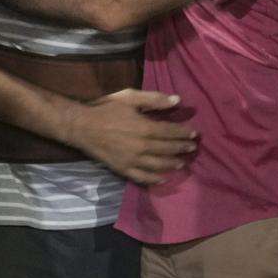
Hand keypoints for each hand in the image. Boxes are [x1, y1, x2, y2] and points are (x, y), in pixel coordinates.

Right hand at [63, 89, 197, 184]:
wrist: (82, 126)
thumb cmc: (106, 108)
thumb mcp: (129, 97)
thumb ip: (154, 99)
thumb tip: (177, 100)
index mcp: (145, 128)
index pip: (170, 132)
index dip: (184, 133)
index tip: (195, 134)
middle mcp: (142, 147)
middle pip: (167, 149)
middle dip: (182, 148)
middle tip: (193, 148)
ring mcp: (132, 160)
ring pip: (158, 165)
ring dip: (172, 164)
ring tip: (182, 163)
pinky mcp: (123, 169)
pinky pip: (142, 177)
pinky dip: (154, 180)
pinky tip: (163, 179)